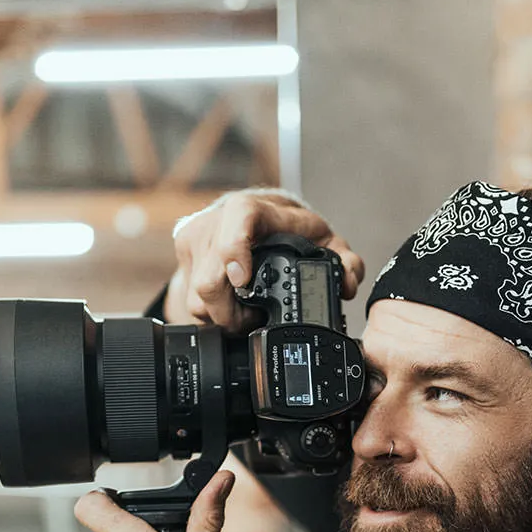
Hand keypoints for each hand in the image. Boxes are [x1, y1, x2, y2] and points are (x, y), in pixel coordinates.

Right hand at [164, 189, 365, 330]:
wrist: (254, 214)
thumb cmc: (291, 228)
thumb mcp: (324, 241)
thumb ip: (344, 261)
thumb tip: (348, 283)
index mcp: (254, 210)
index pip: (238, 218)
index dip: (235, 250)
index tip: (242, 280)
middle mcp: (217, 221)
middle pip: (208, 279)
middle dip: (231, 313)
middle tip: (252, 321)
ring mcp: (196, 236)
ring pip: (196, 297)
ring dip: (220, 316)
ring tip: (243, 314)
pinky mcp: (183, 252)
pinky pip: (188, 296)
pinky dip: (210, 310)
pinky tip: (229, 305)